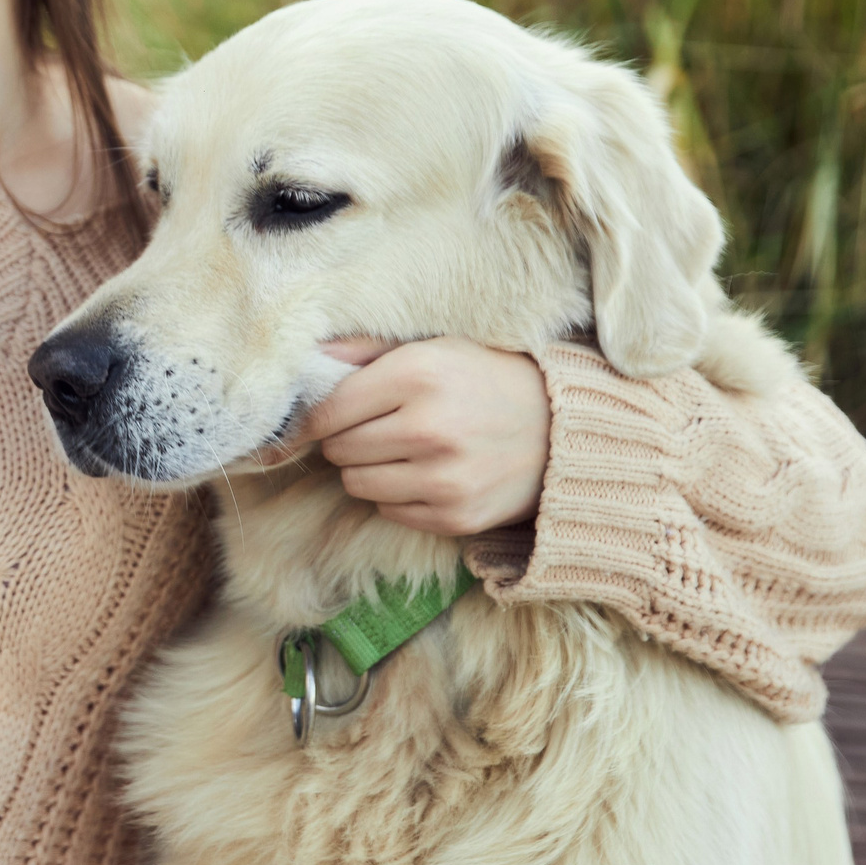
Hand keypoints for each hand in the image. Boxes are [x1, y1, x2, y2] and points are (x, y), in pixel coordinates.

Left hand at [300, 337, 550, 535]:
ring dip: (366, 469)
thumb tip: (306, 360)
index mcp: (417, 375)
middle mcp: (429, 428)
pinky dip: (395, 494)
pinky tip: (424, 473)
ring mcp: (444, 478)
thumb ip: (363, 351)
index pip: (329, 410)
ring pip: (356, 483)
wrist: (558, 428)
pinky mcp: (455, 516)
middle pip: (338, 448)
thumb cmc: (482, 380)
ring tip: (399, 450)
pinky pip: (388, 510)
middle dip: (346, 439)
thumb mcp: (430, 348)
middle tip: (374, 428)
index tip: (322, 417)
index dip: (317, 416)